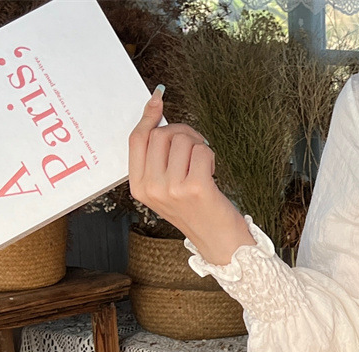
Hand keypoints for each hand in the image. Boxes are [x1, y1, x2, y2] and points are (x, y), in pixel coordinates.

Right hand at [128, 88, 251, 264]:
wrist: (221, 244)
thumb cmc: (199, 213)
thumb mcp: (168, 189)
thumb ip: (158, 158)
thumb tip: (156, 110)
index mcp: (140, 187)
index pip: (136, 139)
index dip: (148, 117)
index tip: (158, 101)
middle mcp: (152, 188)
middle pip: (161, 134)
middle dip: (183, 133)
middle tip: (197, 148)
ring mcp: (172, 188)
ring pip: (181, 140)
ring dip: (199, 145)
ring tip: (205, 167)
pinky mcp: (195, 187)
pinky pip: (201, 150)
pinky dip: (210, 156)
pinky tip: (212, 173)